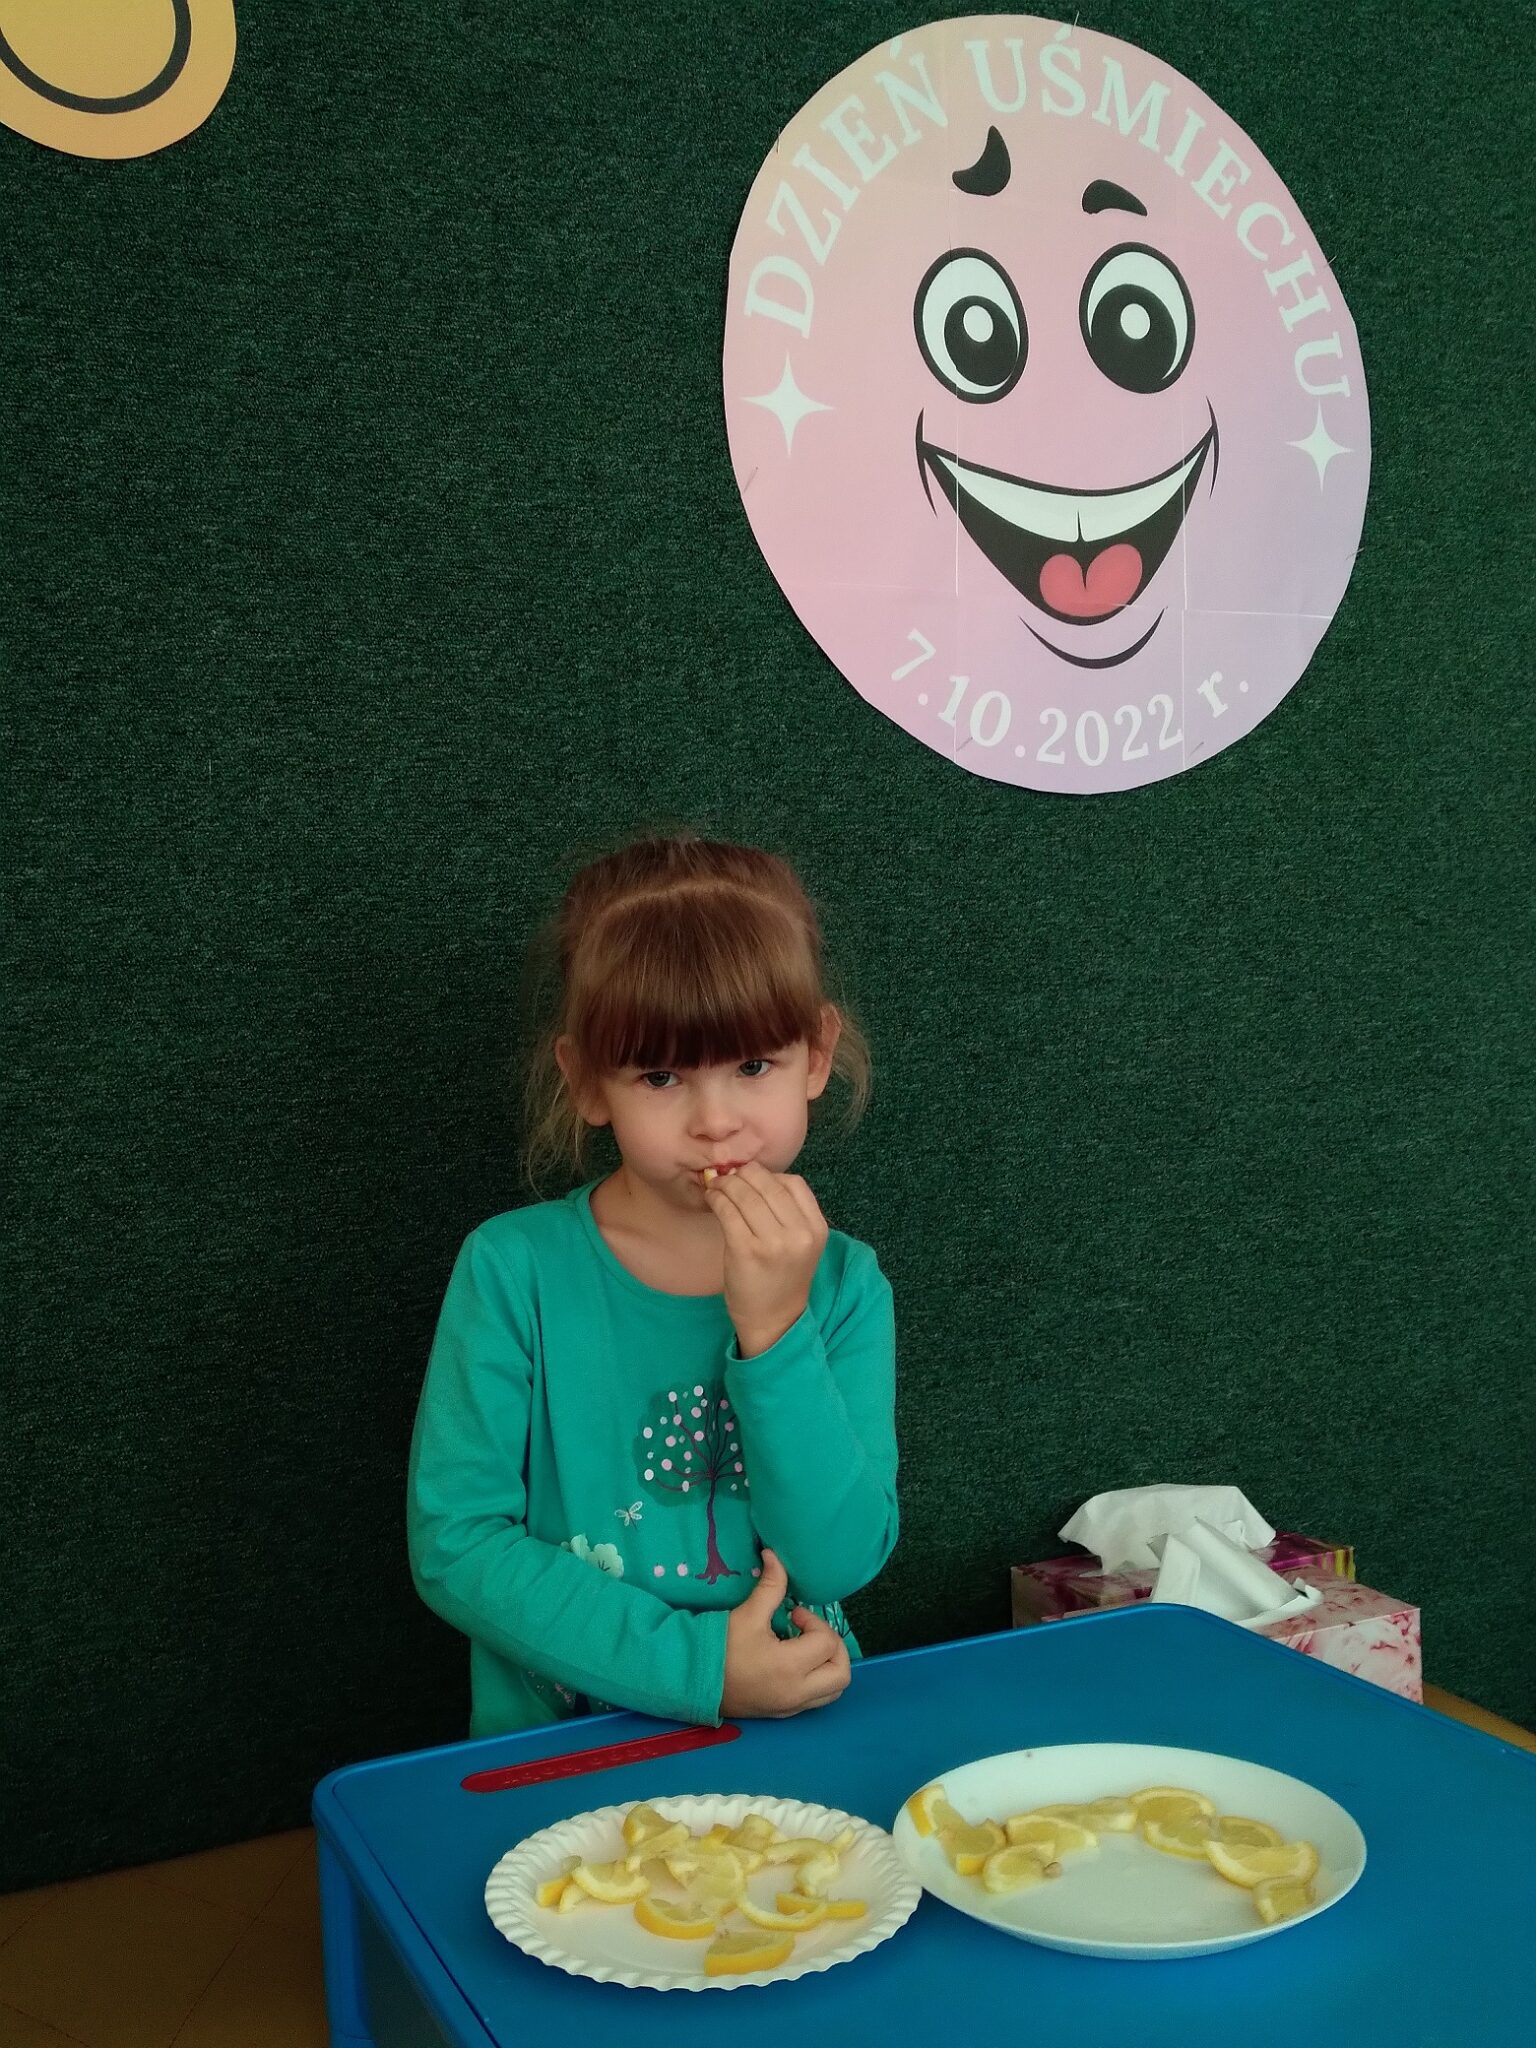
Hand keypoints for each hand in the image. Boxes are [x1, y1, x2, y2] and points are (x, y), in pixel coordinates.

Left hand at [703, 1162, 829, 1357]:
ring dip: (725, 1184)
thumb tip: (752, 1176)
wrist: (774, 1320)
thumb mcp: (800, 1243)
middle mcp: (799, 1233)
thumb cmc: (782, 1278)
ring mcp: (773, 1242)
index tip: (750, 1179)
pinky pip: (728, 1211)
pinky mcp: (746, 1250)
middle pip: (767, 1184)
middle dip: (742, 1175)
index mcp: (816, 1228)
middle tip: (727, 1178)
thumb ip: (787, 1212)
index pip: (793, 1183)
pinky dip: (716, 1199)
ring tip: (716, 1187)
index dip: (768, 1175)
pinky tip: (712, 1199)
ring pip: (745, 1194)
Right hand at [720, 1549, 850, 1719]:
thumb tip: (775, 1555)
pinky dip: (818, 1680)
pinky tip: (797, 1663)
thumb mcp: (747, 1614)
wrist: (695, 1681)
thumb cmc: (721, 1648)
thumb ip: (770, 1586)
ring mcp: (792, 1706)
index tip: (793, 1615)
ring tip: (807, 1648)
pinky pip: (817, 1699)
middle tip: (811, 1632)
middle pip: (841, 1673)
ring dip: (829, 1666)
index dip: (814, 1622)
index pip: (827, 1642)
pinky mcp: (785, 1713)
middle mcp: (797, 1692)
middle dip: (833, 1646)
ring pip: (834, 1690)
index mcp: (789, 1667)